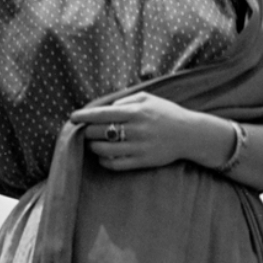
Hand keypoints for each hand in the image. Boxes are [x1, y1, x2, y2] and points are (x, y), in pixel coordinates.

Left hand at [70, 92, 233, 172]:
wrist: (189, 134)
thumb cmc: (167, 113)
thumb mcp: (148, 98)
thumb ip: (125, 101)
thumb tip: (105, 109)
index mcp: (137, 112)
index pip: (102, 114)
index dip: (84, 116)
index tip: (73, 118)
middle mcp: (136, 130)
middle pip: (100, 132)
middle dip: (88, 131)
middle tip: (86, 130)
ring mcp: (139, 147)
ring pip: (104, 150)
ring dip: (93, 146)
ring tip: (94, 143)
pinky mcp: (142, 162)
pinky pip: (115, 164)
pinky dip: (104, 160)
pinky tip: (104, 156)